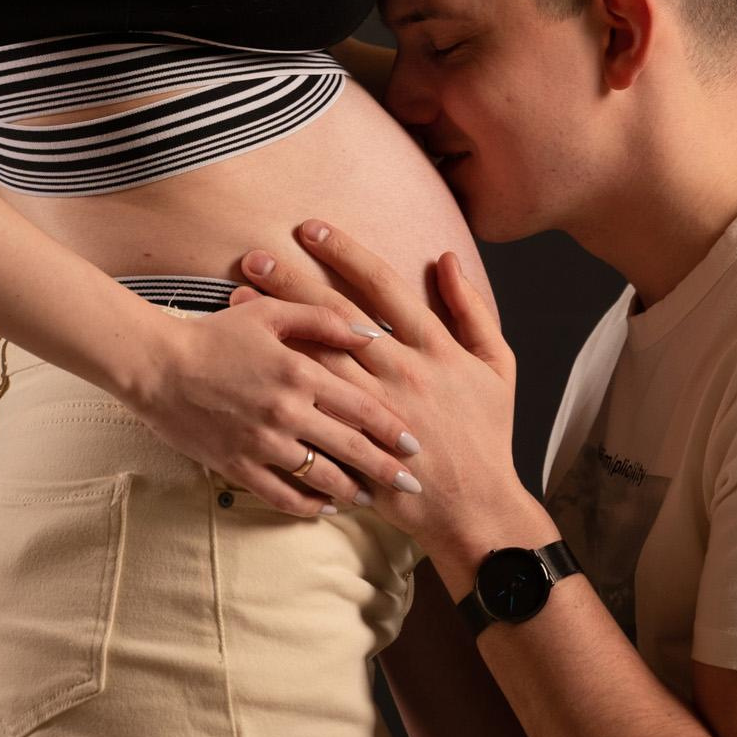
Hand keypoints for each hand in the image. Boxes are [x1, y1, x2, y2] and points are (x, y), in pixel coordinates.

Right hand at [137, 294, 425, 520]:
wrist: (157, 366)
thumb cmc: (216, 334)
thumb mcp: (271, 314)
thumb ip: (324, 319)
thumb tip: (370, 334)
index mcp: (300, 372)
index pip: (362, 407)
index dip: (393, 428)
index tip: (415, 444)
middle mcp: (287, 412)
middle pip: (351, 448)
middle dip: (386, 468)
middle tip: (412, 483)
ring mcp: (262, 443)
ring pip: (321, 477)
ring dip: (352, 491)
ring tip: (372, 497)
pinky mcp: (238, 466)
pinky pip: (282, 495)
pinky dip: (308, 506)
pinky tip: (325, 508)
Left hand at [234, 222, 555, 584]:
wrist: (475, 507)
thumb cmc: (487, 435)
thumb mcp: (497, 366)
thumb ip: (473, 310)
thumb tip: (449, 260)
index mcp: (434, 348)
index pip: (382, 284)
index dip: (344, 252)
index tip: (311, 229)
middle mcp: (400, 372)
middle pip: (335, 315)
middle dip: (293, 280)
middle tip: (255, 255)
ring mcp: (373, 409)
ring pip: (314, 356)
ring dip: (276, 326)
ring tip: (239, 298)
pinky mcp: (354, 442)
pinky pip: (309, 404)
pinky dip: (281, 376)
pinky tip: (253, 360)